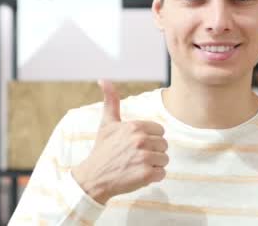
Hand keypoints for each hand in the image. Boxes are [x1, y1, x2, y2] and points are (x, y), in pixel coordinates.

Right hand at [71, 80, 168, 203]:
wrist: (93, 178)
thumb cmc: (102, 150)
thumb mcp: (107, 123)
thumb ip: (111, 101)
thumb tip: (103, 79)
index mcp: (135, 126)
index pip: (160, 131)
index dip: (150, 139)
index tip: (136, 145)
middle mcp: (140, 140)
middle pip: (164, 145)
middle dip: (153, 152)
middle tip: (135, 157)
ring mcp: (144, 158)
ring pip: (164, 159)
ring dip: (153, 165)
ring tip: (137, 166)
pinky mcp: (146, 175)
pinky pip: (162, 173)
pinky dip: (153, 177)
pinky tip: (139, 175)